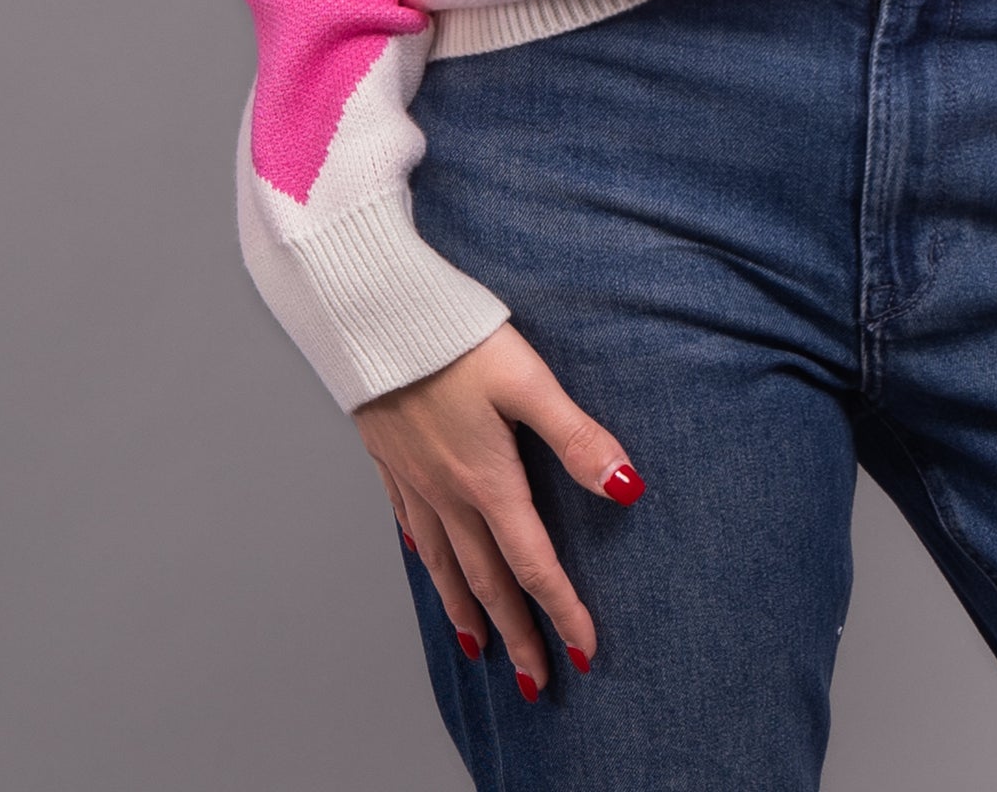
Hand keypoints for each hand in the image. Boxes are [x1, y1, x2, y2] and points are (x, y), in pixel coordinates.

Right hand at [353, 320, 644, 696]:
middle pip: (488, 579)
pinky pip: (411, 529)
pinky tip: (429, 565)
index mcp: (487, 480)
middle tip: (535, 681)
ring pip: (445, 564)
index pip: (533, 563)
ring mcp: (414, 479)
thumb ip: (575, 436)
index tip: (584, 651)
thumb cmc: (453, 337)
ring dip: (467, 611)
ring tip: (480, 648)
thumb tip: (627, 487)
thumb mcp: (527, 380)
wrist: (369, 314)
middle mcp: (448, 492)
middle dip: (516, 633)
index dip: (562, 610)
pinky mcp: (390, 458)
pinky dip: (427, 562)